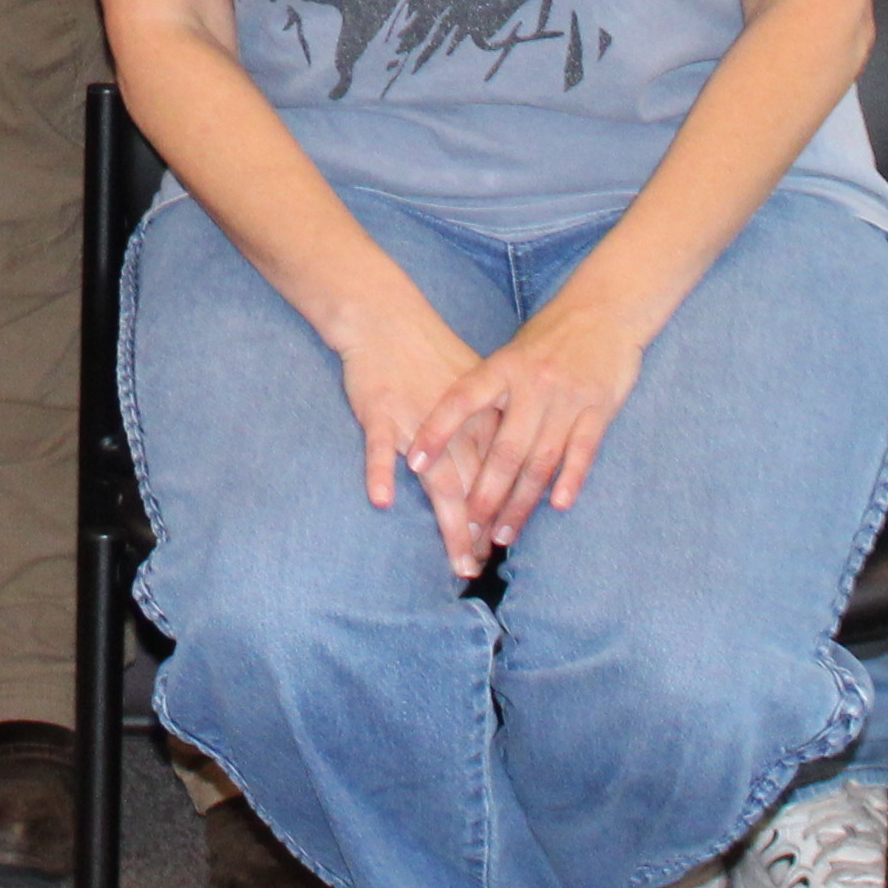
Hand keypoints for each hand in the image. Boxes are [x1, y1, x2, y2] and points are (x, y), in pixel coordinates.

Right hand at [322, 287, 495, 579]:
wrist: (386, 319)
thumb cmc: (429, 354)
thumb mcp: (472, 387)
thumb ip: (488, 426)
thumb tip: (508, 464)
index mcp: (479, 420)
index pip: (495, 477)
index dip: (497, 513)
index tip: (497, 548)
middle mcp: (454, 427)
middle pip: (472, 488)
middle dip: (478, 532)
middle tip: (479, 569)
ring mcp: (415, 421)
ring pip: (437, 481)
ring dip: (449, 523)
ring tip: (458, 560)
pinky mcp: (379, 412)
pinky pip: (380, 446)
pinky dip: (381, 471)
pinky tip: (382, 500)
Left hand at [409, 292, 645, 568]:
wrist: (605, 309)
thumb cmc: (550, 336)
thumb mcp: (512, 352)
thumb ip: (488, 389)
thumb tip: (455, 431)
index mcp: (503, 367)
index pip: (461, 401)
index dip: (436, 431)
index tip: (413, 462)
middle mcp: (531, 385)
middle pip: (504, 448)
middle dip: (484, 494)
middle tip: (467, 528)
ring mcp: (566, 398)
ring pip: (540, 459)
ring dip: (521, 502)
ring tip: (504, 535)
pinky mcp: (598, 409)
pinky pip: (582, 450)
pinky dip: (570, 479)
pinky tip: (556, 506)